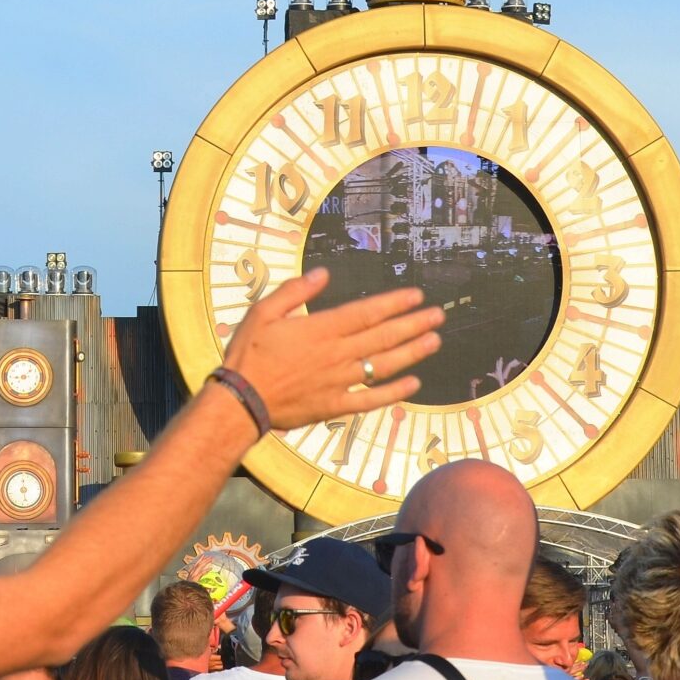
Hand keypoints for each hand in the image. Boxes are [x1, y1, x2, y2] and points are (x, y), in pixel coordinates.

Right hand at [219, 268, 443, 431]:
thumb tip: (323, 274)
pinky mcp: (335, 405)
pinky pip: (371, 399)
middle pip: (383, 336)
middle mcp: (337, 354)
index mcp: (321, 329)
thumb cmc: (249, 354)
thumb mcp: (263, 312)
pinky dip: (393, 392)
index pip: (366, 313)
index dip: (394, 303)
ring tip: (434, 341)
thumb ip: (295, 292)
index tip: (416, 296)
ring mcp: (339, 381)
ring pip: (383, 365)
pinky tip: (413, 385)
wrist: (241, 400)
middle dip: (413, 324)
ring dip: (412, 352)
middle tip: (438, 315)